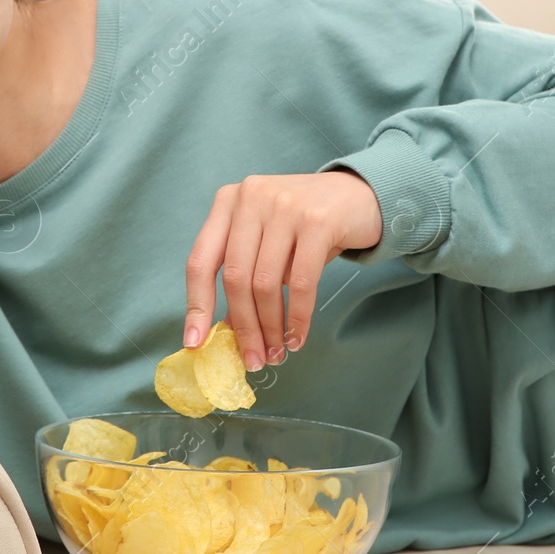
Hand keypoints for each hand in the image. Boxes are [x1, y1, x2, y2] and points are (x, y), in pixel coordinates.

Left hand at [183, 169, 381, 370]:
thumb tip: (227, 330)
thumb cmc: (305, 225)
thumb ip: (245, 276)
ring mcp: (284, 205)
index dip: (196, 305)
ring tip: (277, 350)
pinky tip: (298, 335)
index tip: (195, 342)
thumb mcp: (267, 242)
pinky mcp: (317, 221)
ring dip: (271, 327)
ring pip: (266, 283)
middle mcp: (251, 197)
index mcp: (228, 201)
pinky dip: (298, 317)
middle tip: (253, 358)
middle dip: (244, 326)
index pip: (200, 260)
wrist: (359, 196)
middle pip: (235, 277)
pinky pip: (301, 282)